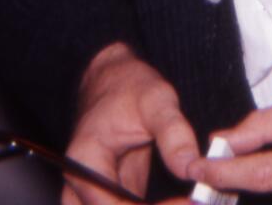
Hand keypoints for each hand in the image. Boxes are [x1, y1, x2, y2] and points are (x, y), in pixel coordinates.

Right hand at [61, 42, 199, 204]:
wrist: (112, 79)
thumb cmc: (128, 86)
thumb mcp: (156, 100)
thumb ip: (173, 134)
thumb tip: (190, 169)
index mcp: (84, 163)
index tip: (187, 203)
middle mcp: (80, 186)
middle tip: (190, 203)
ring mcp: (92, 194)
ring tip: (184, 202)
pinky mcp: (109, 197)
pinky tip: (178, 203)